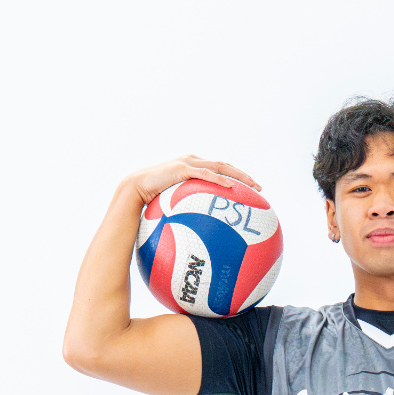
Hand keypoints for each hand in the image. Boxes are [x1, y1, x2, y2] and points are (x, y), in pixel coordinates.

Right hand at [124, 155, 261, 205]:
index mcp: (192, 168)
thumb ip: (187, 211)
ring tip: (253, 186)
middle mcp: (193, 161)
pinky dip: (219, 179)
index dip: (236, 177)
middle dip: (244, 176)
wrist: (134, 190)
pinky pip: (206, 174)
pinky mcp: (182, 168)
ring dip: (238, 175)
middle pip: (225, 165)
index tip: (251, 190)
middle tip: (259, 188)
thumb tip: (198, 233)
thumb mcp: (173, 206)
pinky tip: (232, 187)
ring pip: (220, 166)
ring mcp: (188, 163)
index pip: (219, 170)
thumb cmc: (152, 201)